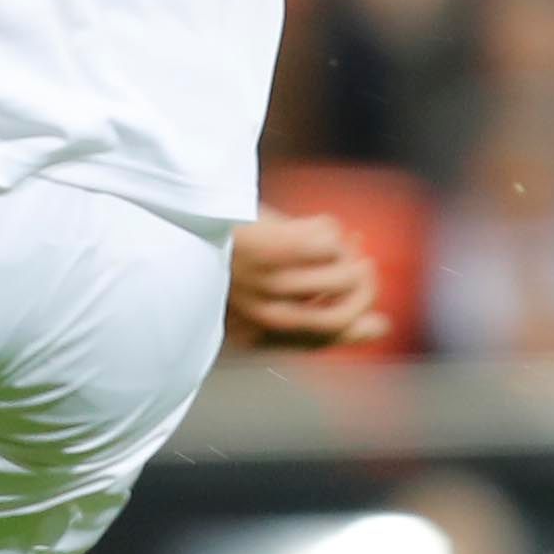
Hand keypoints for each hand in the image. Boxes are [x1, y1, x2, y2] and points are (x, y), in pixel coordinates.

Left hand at [225, 207, 386, 350]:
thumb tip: (374, 321)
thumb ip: (304, 303)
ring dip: (350, 256)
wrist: (174, 211)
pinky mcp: (273, 248)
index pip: (316, 343)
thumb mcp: (254, 284)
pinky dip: (332, 231)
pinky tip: (319, 223)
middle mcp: (260, 315)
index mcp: (249, 332)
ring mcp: (266, 281)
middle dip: (363, 293)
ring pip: (341, 277)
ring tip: (340, 241)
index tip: (380, 321)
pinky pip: (330, 244)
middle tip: (366, 268)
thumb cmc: (216, 244)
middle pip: (338, 317)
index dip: (353, 333)